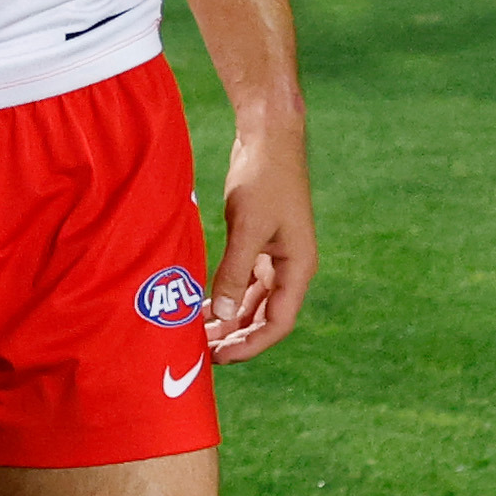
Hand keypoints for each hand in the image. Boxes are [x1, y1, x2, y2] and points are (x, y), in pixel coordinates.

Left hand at [203, 125, 316, 360]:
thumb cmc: (265, 178)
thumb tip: (221, 316)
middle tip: (202, 354)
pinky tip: (201, 304)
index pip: (278, 323)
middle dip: (236, 337)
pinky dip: (224, 294)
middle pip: (265, 317)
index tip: (221, 358)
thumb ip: (234, 273)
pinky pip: (243, 280)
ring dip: (228, 318)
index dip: (251, 345)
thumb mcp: (248, 228)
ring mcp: (274, 255)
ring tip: (197, 334)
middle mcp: (290, 267)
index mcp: (298, 268)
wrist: (268, 137)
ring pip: (252, 301)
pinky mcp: (258, 242)